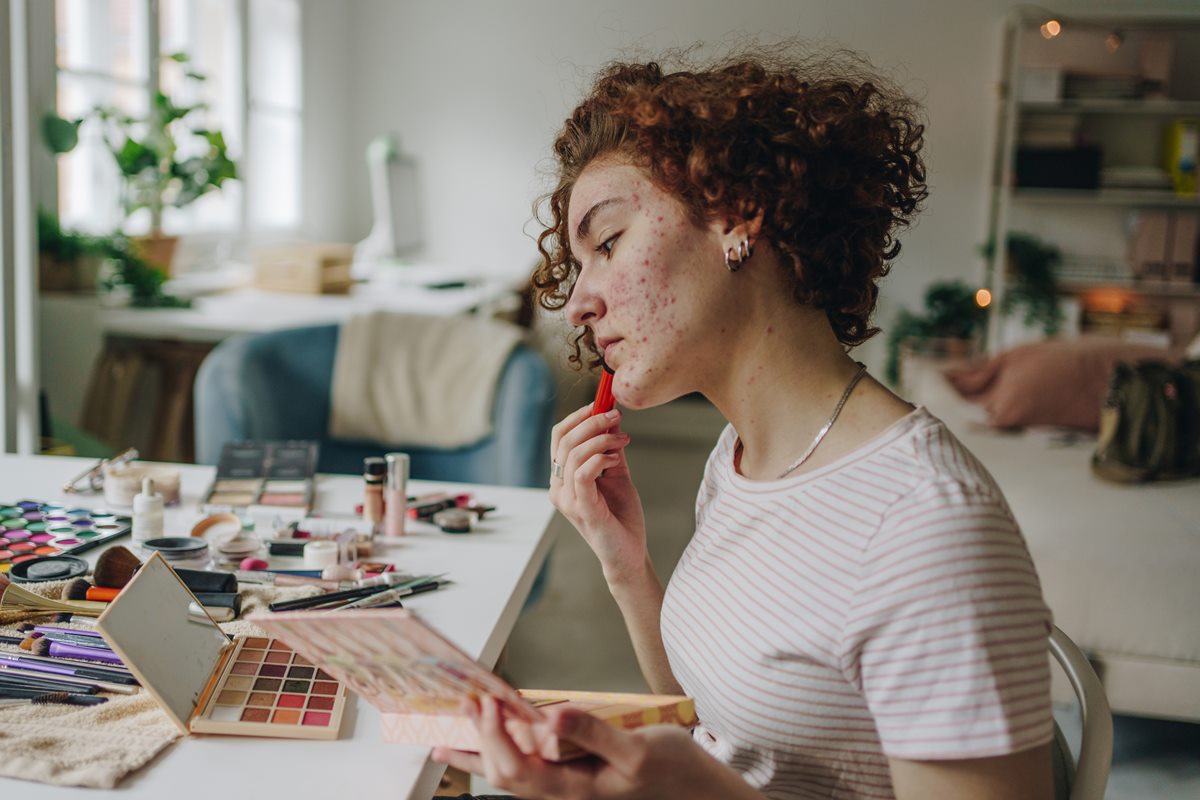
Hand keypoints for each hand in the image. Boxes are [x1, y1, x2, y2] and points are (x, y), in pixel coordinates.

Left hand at [433, 695, 724, 799]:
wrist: (697, 790)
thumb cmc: (673, 771)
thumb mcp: (638, 748)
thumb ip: (593, 733)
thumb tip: (551, 715)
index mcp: (575, 789)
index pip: (517, 769)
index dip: (494, 737)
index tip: (487, 703)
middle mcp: (563, 792)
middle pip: (504, 774)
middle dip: (480, 739)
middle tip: (469, 700)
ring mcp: (566, 785)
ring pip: (510, 772)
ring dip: (481, 748)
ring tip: (456, 726)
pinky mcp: (573, 774)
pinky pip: (527, 765)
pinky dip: (501, 751)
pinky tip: (488, 742)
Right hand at [549, 404, 646, 580]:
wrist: (629, 553)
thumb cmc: (621, 516)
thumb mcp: (617, 474)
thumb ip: (610, 448)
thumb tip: (611, 417)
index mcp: (563, 477)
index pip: (560, 436)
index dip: (579, 416)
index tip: (602, 404)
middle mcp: (559, 487)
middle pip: (563, 439)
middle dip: (591, 421)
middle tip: (616, 416)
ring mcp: (567, 499)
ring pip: (573, 453)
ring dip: (601, 438)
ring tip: (623, 440)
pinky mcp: (581, 509)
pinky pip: (582, 473)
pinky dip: (600, 458)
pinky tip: (616, 459)